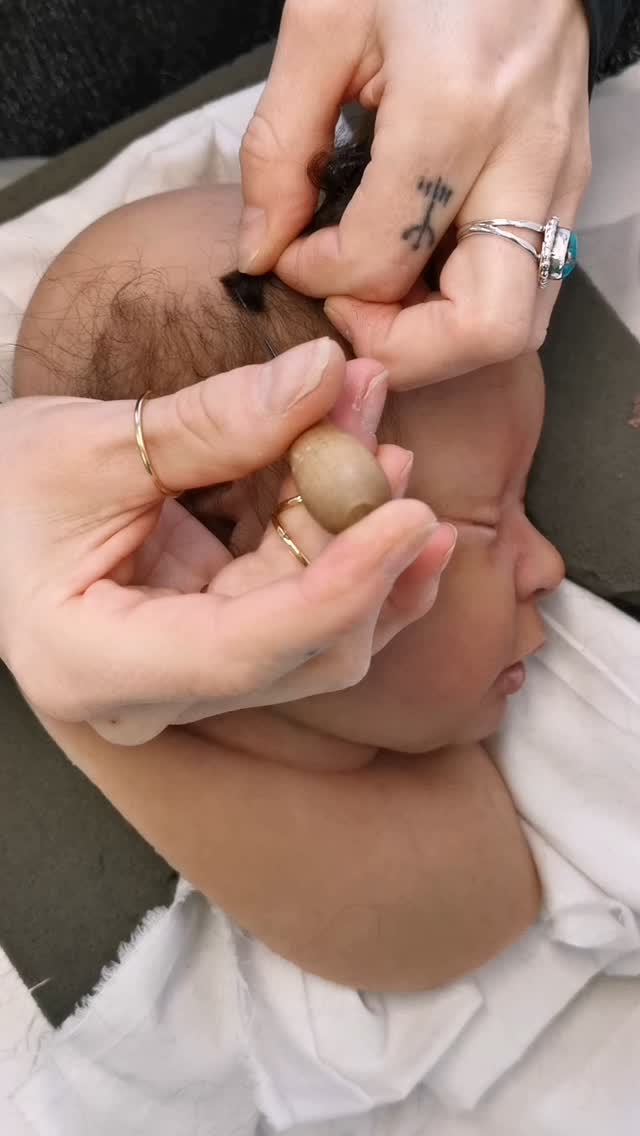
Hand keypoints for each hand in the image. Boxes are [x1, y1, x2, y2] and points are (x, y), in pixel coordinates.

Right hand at [1, 340, 452, 739]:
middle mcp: (152, 696)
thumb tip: (326, 374)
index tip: (411, 517)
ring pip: (318, 631)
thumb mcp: (92, 443)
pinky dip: (341, 547)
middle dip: (361, 546)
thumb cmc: (1, 487)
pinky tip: (377, 487)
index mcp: (94, 665)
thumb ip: (212, 421)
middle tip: (386, 436)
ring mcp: (191, 679)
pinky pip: (304, 609)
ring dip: (360, 537)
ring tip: (379, 435)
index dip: (341, 590)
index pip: (245, 652)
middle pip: (301, 648)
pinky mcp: (218, 645)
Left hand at [239, 0, 590, 386]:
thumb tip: (260, 251)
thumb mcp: (324, 25)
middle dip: (401, 349)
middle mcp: (523, 161)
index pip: (382, 261)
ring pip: (518, 327)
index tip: (291, 255)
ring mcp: (559, 182)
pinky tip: (421, 271)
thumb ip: (279, 148)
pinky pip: (527, 290)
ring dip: (440, 338)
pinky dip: (466, 307)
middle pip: (484, 330)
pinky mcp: (569, 189)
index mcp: (453, 111)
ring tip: (383, 297)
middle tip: (350, 312)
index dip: (320, 281)